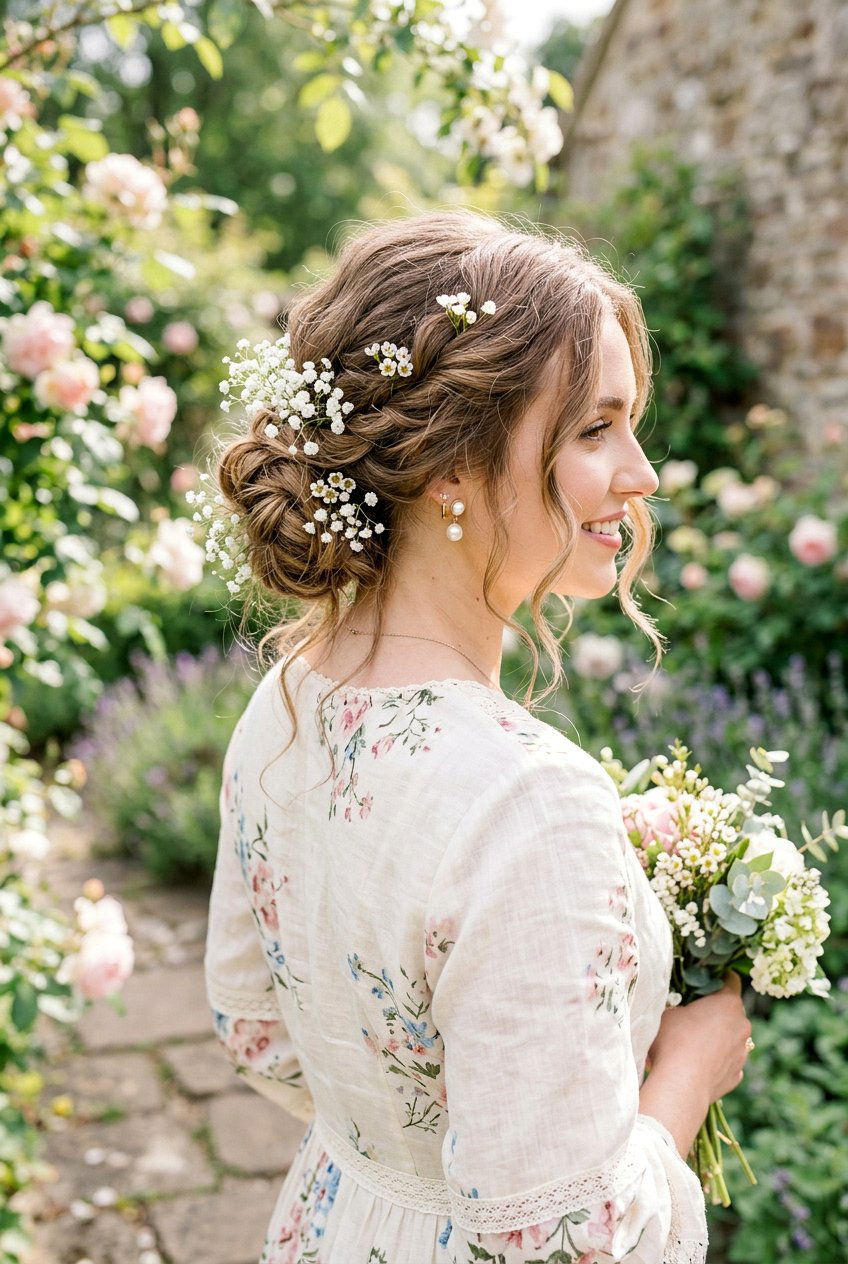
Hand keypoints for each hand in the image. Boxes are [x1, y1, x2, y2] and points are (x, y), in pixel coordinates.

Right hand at [647, 971, 752, 1104]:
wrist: (681, 1085)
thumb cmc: (673, 1040)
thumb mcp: (668, 1012)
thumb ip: (682, 1006)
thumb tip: (683, 1009)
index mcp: (728, 1003)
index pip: (731, 980)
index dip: (719, 978)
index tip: (706, 982)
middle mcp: (742, 1025)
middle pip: (731, 1011)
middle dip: (716, 1012)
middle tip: (693, 1015)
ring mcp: (742, 1053)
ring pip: (731, 1038)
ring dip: (717, 1037)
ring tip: (692, 1045)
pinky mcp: (737, 1075)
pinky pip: (727, 1061)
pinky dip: (717, 1060)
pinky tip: (698, 1065)